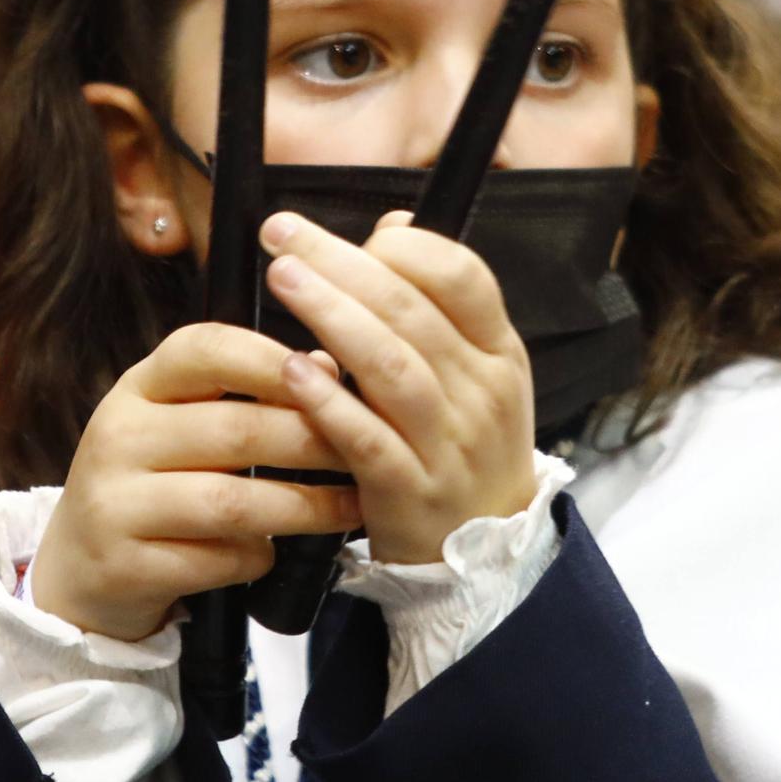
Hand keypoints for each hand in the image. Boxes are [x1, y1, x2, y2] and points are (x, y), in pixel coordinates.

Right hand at [34, 323, 359, 640]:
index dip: (273, 357)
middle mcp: (118, 436)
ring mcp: (114, 504)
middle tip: (369, 451)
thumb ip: (247, 393)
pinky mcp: (124, 566)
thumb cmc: (155, 482)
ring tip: (352, 507)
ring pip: (232, 501)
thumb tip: (328, 364)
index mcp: (139, 387)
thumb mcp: (183, 423)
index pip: (205, 349)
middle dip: (315, 441)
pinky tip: (276, 553)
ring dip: (305, 507)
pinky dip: (258, 557)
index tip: (332, 373)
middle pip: (236, 429)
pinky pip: (215, 560)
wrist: (81, 569)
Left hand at [260, 210, 535, 564]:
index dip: (404, 246)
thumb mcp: (472, 370)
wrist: (487, 556)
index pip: (463, 276)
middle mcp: (480, 392)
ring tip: (283, 279)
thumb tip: (393, 226)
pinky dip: (330, 404)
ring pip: (391, 367)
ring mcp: (448, 444)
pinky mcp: (411, 492)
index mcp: (498, 351)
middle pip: (412, 312)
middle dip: (342, 263)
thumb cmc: (463, 444)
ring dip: (332, 316)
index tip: (351, 235)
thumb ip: (433, 300)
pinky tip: (291, 371)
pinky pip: (368, 441)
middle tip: (283, 235)